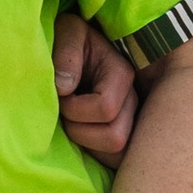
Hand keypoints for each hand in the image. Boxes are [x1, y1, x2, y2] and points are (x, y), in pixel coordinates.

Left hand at [54, 9, 135, 166]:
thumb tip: (65, 88)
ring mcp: (131, 121)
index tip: (60, 96)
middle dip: (80, 131)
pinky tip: (80, 134)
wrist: (74, 52)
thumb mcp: (66, 32)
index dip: (75, 108)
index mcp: (122, 75)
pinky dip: (93, 152)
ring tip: (71, 123)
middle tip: (63, 115)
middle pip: (115, 138)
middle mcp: (133, 101)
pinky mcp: (124, 136)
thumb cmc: (69, 41)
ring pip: (116, 153)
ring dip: (86, 144)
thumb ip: (66, 52)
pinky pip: (114, 160)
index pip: (105, 108)